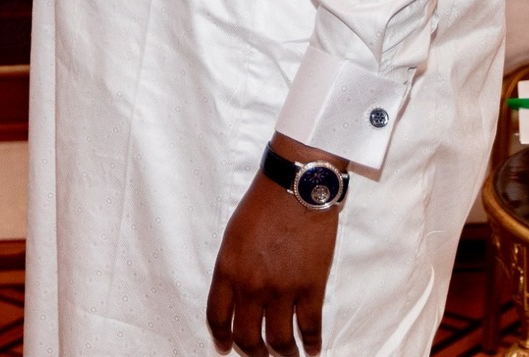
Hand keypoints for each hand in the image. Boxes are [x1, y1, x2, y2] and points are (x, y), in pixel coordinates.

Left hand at [205, 135, 341, 355]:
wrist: (295, 187)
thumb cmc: (262, 205)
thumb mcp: (233, 236)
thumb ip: (232, 268)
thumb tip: (235, 296)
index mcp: (228, 270)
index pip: (217, 318)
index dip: (222, 338)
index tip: (226, 346)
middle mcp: (251, 286)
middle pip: (246, 337)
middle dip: (252, 352)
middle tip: (259, 355)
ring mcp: (281, 290)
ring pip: (278, 341)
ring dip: (282, 354)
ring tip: (286, 356)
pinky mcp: (310, 288)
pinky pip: (309, 328)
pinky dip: (310, 344)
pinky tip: (311, 350)